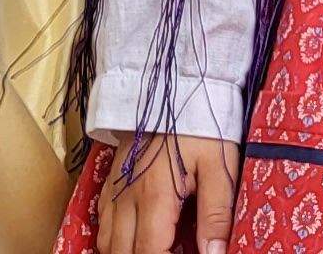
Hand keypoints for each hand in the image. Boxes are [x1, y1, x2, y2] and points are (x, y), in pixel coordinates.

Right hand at [95, 134, 237, 253]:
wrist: (175, 86)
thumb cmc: (201, 127)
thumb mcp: (220, 168)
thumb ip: (216, 215)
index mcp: (155, 198)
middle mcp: (127, 198)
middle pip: (123, 253)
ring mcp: (115, 188)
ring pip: (107, 242)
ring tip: (152, 251)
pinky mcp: (111, 179)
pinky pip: (102, 222)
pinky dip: (114, 241)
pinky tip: (132, 242)